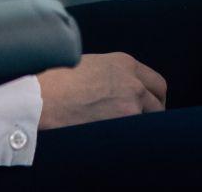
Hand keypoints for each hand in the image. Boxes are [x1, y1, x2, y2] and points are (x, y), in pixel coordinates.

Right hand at [36, 52, 166, 129]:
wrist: (43, 97)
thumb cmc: (58, 79)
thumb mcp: (91, 64)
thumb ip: (112, 74)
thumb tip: (116, 88)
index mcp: (125, 63)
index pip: (156, 82)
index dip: (153, 96)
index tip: (148, 105)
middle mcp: (133, 82)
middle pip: (158, 101)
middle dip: (154, 112)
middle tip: (143, 122)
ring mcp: (130, 104)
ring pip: (150, 120)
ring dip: (141, 126)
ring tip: (125, 132)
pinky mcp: (122, 124)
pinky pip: (136, 134)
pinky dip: (130, 137)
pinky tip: (116, 138)